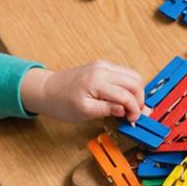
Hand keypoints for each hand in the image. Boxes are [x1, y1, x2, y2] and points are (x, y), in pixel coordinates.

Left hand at [22, 61, 145, 123]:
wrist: (46, 90)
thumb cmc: (61, 102)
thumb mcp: (84, 112)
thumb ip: (107, 109)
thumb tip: (125, 110)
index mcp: (97, 81)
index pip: (126, 94)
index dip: (134, 109)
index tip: (133, 120)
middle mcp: (102, 69)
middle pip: (135, 81)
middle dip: (139, 99)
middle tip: (135, 114)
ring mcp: (103, 65)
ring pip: (132, 75)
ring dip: (136, 92)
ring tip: (131, 107)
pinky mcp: (102, 66)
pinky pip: (124, 73)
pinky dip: (129, 86)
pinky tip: (124, 98)